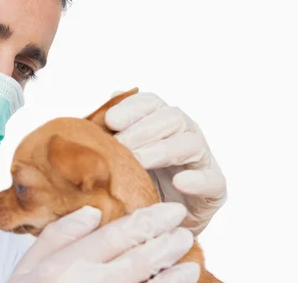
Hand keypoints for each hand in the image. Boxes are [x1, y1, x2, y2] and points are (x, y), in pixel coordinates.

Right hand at [9, 203, 199, 282]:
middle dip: (164, 243)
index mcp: (66, 264)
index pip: (115, 236)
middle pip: (135, 260)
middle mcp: (87, 282)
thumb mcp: (28, 263)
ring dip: (170, 275)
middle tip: (185, 229)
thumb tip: (93, 212)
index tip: (170, 210)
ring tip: (190, 261)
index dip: (147, 222)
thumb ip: (58, 235)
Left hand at [106, 91, 226, 234]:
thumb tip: (108, 102)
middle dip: (142, 130)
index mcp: (160, 122)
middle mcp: (185, 134)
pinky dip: (197, 180)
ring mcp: (202, 160)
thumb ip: (112, 132)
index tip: (110, 120)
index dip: (132, 108)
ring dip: (162, 151)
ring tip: (139, 161)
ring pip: (190, 144)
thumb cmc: (136, 182)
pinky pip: (213, 181)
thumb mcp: (119, 157)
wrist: (157, 222)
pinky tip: (179, 182)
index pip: (151, 103)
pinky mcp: (215, 190)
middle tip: (120, 145)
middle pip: (172, 118)